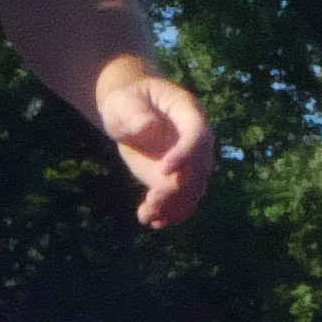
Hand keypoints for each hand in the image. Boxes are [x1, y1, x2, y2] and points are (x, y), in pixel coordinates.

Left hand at [93, 56, 215, 230]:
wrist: (128, 110)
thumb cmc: (125, 99)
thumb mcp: (122, 101)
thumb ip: (133, 113)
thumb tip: (148, 129)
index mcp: (188, 112)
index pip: (197, 134)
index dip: (186, 154)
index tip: (163, 171)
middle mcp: (197, 138)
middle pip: (199, 167)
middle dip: (178, 188)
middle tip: (151, 201)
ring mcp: (190, 159)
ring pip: (193, 188)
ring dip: (173, 205)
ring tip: (146, 216)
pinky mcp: (179, 176)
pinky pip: (183, 198)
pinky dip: (172, 212)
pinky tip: (153, 221)